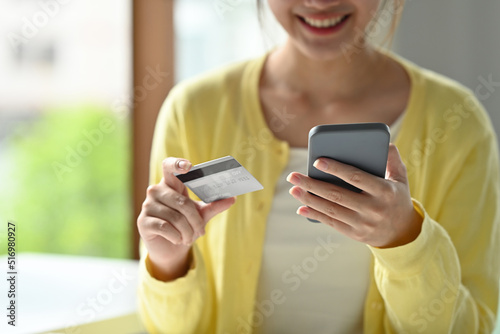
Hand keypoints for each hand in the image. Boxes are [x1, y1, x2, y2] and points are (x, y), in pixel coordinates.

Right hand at [137, 157, 235, 280]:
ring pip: (175, 217)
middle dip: (195, 220)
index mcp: (171, 183)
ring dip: (187, 232)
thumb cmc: (185, 225)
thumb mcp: (201, 214)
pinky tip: (178, 240)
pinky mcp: (143, 221)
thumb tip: (232, 198)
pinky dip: (177, 237)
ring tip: (189, 238)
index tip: (189, 167)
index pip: (170, 166)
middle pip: (182, 202)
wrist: (170, 247)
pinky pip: (166, 227)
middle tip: (201, 231)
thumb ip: (215, 205)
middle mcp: (156, 190)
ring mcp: (148, 205)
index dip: (178, 164)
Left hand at [287, 144, 421, 247]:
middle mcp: (373, 208)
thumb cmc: (397, 199)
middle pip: (336, 195)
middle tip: (293, 176)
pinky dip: (314, 215)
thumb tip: (385, 142)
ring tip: (294, 188)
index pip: (356, 177)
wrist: (402, 233)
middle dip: (312, 184)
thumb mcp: (401, 179)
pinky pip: (331, 222)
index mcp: (384, 191)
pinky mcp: (355, 234)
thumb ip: (393, 160)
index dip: (335, 169)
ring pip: (331, 209)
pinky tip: (301, 207)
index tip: (317, 161)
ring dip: (308, 199)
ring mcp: (363, 223)